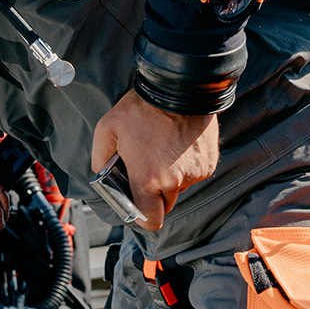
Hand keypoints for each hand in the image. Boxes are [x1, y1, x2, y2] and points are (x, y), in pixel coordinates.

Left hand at [91, 89, 218, 229]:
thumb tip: (103, 175)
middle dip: (155, 192)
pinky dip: (186, 166)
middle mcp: (173, 181)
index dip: (143, 216)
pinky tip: (177, 146)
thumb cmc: (141, 108)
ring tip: (162, 151)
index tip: (139, 206)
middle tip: (147, 168)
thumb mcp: (107, 130)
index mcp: (147, 178)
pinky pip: (194, 174)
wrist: (179, 88)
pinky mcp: (208, 163)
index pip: (150, 220)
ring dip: (171, 178)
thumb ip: (100, 160)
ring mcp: (194, 173)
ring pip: (180, 188)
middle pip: (164, 204)